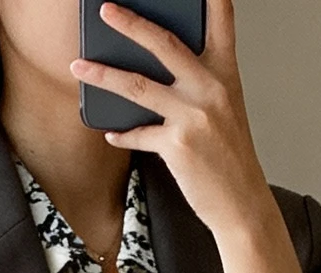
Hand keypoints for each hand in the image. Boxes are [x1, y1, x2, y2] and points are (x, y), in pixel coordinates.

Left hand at [71, 0, 267, 243]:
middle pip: (164, 44)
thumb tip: (155, 68)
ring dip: (103, 74)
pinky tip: (111, 133)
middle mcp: (210, 88)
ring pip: (138, 86)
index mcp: (225, 73)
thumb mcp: (224, 108)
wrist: (242, 204)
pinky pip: (139, 133)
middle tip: (105, 11)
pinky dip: (123, 134)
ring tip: (79, 66)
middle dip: (130, 23)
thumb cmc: (230, 157)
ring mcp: (193, 116)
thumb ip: (198, 82)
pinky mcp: (177, 145)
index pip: (221, 19)